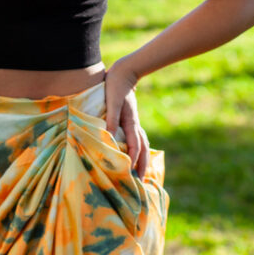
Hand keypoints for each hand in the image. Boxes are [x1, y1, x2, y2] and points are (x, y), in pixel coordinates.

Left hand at [104, 60, 149, 179]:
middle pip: (142, 149)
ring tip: (141, 174)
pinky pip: (138, 139)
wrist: (124, 73)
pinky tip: (136, 155)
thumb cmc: (115, 86)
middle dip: (142, 165)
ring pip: (143, 145)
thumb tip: (110, 135)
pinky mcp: (131, 120)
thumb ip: (112, 117)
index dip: (132, 159)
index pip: (134, 145)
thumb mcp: (112, 101)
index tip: (130, 172)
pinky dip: (140, 150)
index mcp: (130, 122)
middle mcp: (134, 124)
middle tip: (140, 182)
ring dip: (142, 159)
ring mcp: (134, 122)